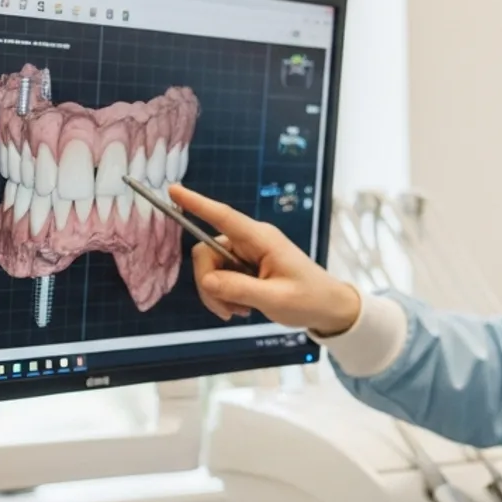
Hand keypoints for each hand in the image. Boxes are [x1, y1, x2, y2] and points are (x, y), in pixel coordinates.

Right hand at [168, 183, 359, 334]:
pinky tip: (242, 308)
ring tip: (240, 311)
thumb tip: (207, 280)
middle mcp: (251, 241)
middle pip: (206, 252)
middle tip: (227, 310)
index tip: (173, 190)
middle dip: (209, 283)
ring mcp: (247, 254)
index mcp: (262, 239)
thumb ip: (239, 288)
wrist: (328, 309)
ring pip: (210, 269)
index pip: (224, 216)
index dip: (197, 203)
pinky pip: (219, 278)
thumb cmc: (310, 300)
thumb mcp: (275, 298)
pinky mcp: (245, 267)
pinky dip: (224, 296)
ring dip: (217, 294)